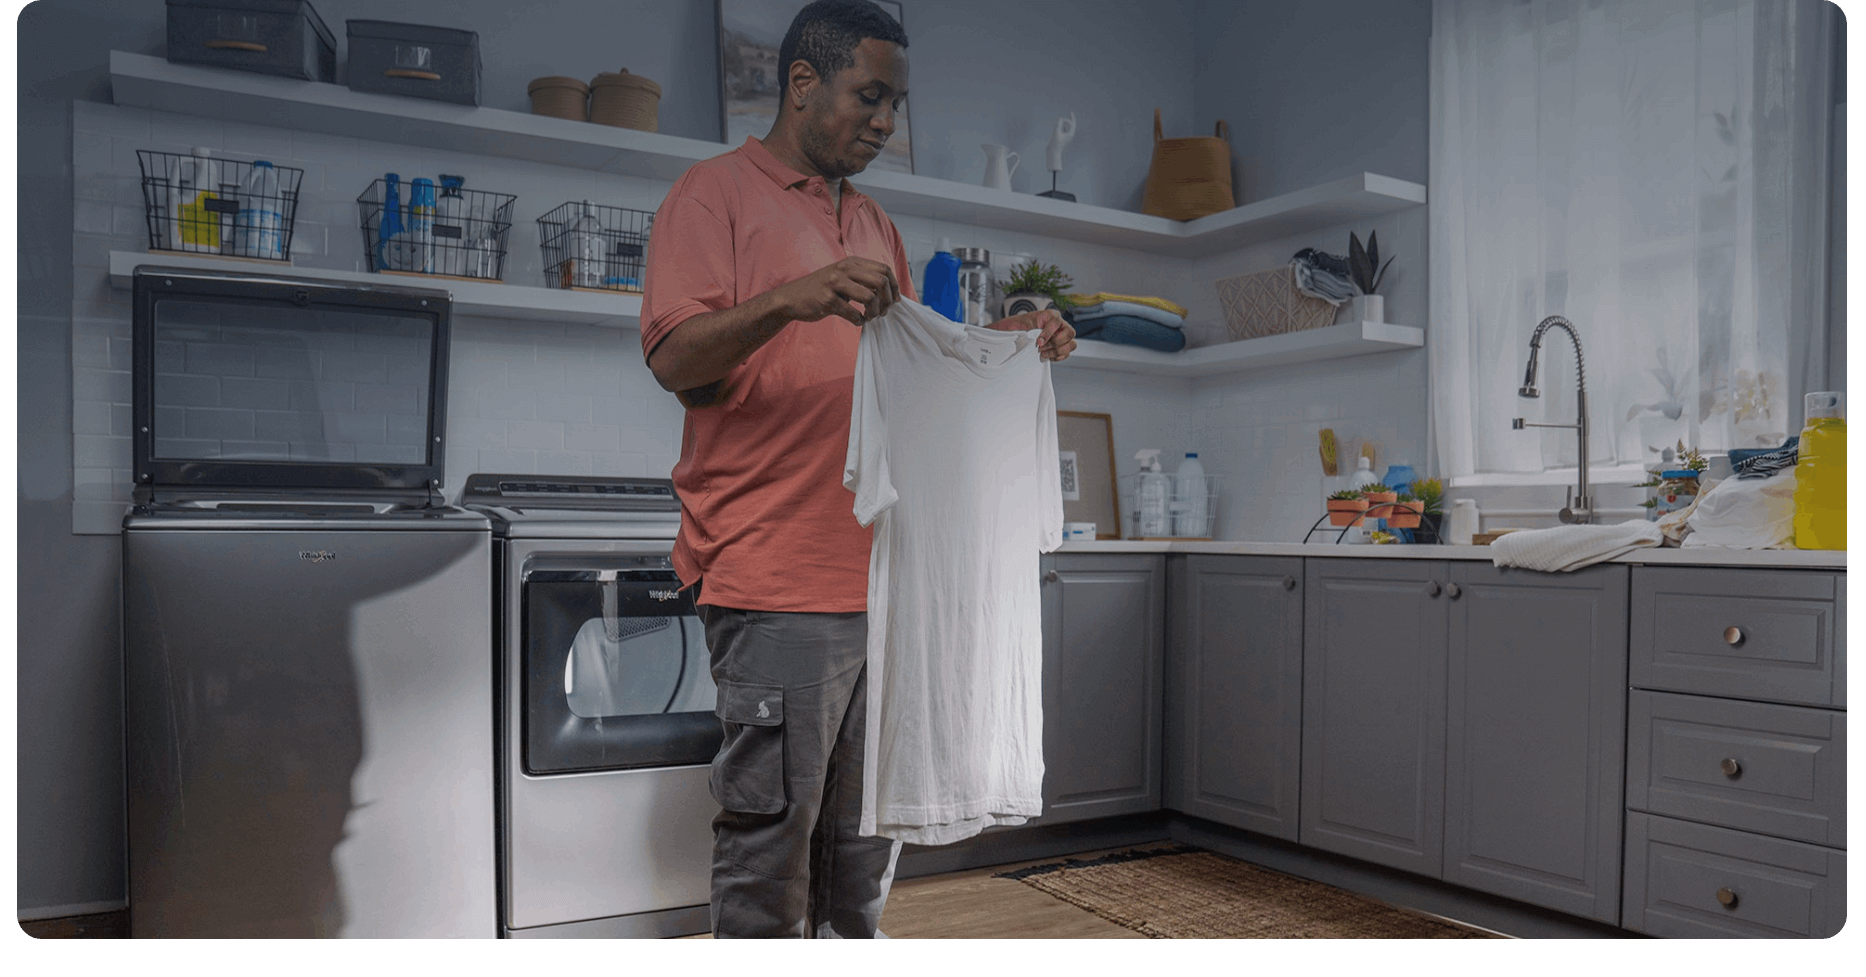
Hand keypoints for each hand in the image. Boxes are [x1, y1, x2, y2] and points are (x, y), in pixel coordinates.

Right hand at [774, 257, 899, 325]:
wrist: (792, 298)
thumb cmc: (822, 290)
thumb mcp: (843, 277)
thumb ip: (863, 280)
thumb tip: (891, 292)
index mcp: (851, 262)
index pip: (884, 269)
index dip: (894, 286)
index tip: (895, 300)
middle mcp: (844, 269)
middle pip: (881, 282)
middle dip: (887, 301)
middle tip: (883, 312)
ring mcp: (835, 283)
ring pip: (870, 297)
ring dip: (874, 312)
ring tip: (869, 317)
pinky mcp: (827, 299)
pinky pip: (853, 313)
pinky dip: (859, 321)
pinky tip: (856, 321)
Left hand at [987, 308, 1075, 360]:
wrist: (1017, 334)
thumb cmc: (1019, 327)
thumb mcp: (1020, 323)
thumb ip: (1025, 327)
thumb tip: (1025, 334)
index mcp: (1050, 315)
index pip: (1057, 322)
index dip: (1048, 333)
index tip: (1039, 342)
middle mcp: (1060, 325)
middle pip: (1070, 333)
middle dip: (1055, 343)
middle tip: (1041, 348)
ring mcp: (1062, 336)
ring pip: (1072, 344)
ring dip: (1057, 351)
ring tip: (1043, 352)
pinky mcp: (1061, 346)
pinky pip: (1067, 354)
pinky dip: (1058, 357)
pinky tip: (1047, 356)